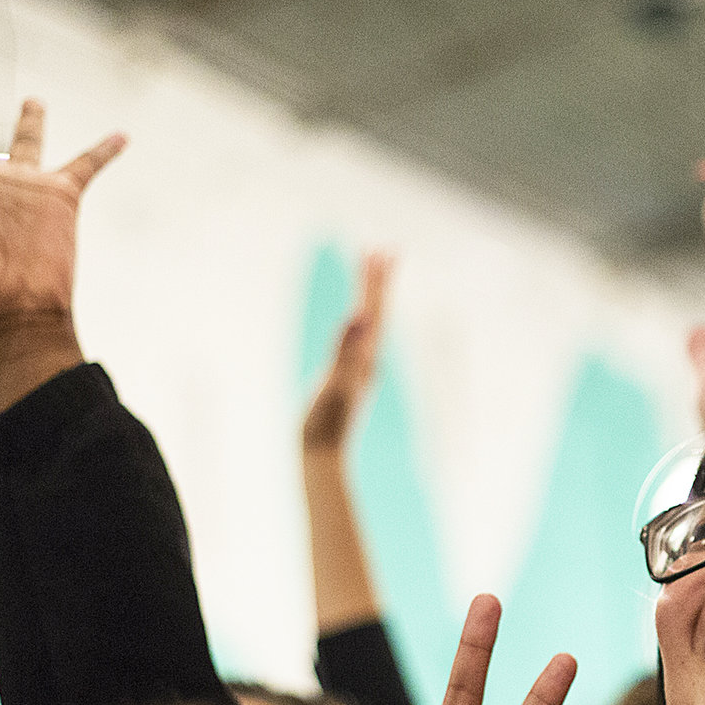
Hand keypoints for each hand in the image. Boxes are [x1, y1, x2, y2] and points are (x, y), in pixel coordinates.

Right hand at [303, 251, 392, 452]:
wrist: (322, 454)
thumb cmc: (326, 422)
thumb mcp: (335, 383)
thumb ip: (347, 350)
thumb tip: (361, 318)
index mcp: (366, 357)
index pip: (375, 311)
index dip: (376, 281)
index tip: (381, 251)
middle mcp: (367, 361)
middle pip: (377, 314)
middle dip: (378, 282)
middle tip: (383, 250)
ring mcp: (359, 370)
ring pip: (369, 327)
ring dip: (370, 299)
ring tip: (371, 275)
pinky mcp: (347, 379)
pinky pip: (357, 342)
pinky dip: (358, 323)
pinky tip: (358, 323)